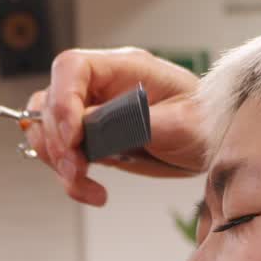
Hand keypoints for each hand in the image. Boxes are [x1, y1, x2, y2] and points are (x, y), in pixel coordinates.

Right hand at [24, 47, 205, 206]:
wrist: (212, 144)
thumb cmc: (205, 122)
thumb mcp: (181, 123)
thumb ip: (137, 122)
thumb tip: (92, 126)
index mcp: (124, 68)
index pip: (72, 67)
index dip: (62, 99)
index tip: (72, 136)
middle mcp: (102, 87)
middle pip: (51, 101)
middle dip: (57, 140)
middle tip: (77, 169)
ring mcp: (93, 113)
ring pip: (48, 131)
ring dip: (58, 163)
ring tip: (84, 183)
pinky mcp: (93, 140)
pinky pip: (63, 156)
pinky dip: (70, 178)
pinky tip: (94, 192)